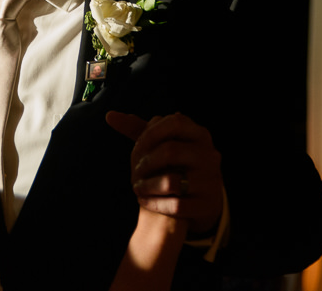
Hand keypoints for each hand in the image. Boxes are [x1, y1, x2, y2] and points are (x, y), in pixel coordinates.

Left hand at [107, 111, 223, 234]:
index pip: (176, 122)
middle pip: (170, 151)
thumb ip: (140, 129)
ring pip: (171, 181)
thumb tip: (110, 115)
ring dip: (147, 185)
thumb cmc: (177, 162)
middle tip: (133, 172)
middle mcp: (210, 155)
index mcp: (199, 134)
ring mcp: (211, 180)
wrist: (201, 195)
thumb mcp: (164, 143)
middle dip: (145, 162)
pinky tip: (144, 201)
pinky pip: (176, 206)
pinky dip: (154, 203)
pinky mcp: (206, 205)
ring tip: (136, 187)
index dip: (151, 133)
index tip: (136, 147)